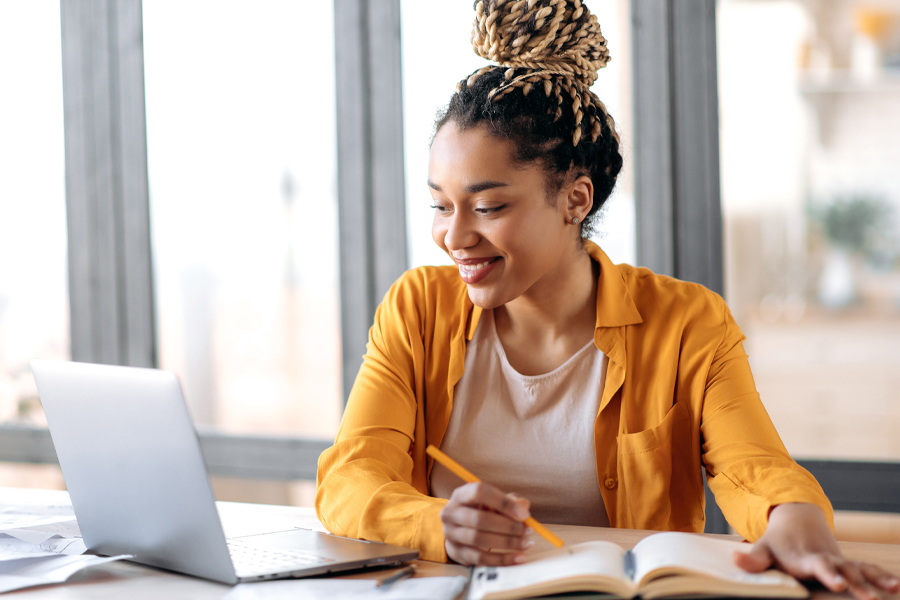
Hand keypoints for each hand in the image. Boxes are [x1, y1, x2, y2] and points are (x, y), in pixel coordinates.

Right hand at [441, 482, 533, 564]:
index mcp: (462, 494)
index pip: (480, 492)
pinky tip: (518, 557)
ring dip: (507, 543)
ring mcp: (451, 533)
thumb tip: (523, 510)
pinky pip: (480, 558)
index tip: (524, 515)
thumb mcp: (494, 502)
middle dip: (508, 527)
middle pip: (479, 519)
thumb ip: (511, 502)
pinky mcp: (456, 552)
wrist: (460, 529)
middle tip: (528, 531)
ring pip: (479, 539)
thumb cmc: (482, 512)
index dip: (503, 503)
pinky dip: (502, 559)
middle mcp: (451, 512)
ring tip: (526, 543)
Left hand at [734, 503, 899, 599]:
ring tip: (890, 589)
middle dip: (855, 582)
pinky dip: (881, 575)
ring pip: (858, 568)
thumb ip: (753, 558)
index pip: (817, 566)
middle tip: (869, 596)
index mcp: (805, 557)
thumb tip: (736, 558)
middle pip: (842, 570)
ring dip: (874, 579)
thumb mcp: (763, 548)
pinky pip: (866, 568)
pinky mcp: (845, 564)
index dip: (827, 574)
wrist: (796, 521)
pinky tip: (896, 585)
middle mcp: (825, 558)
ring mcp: (837, 561)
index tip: (837, 583)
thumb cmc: (778, 542)